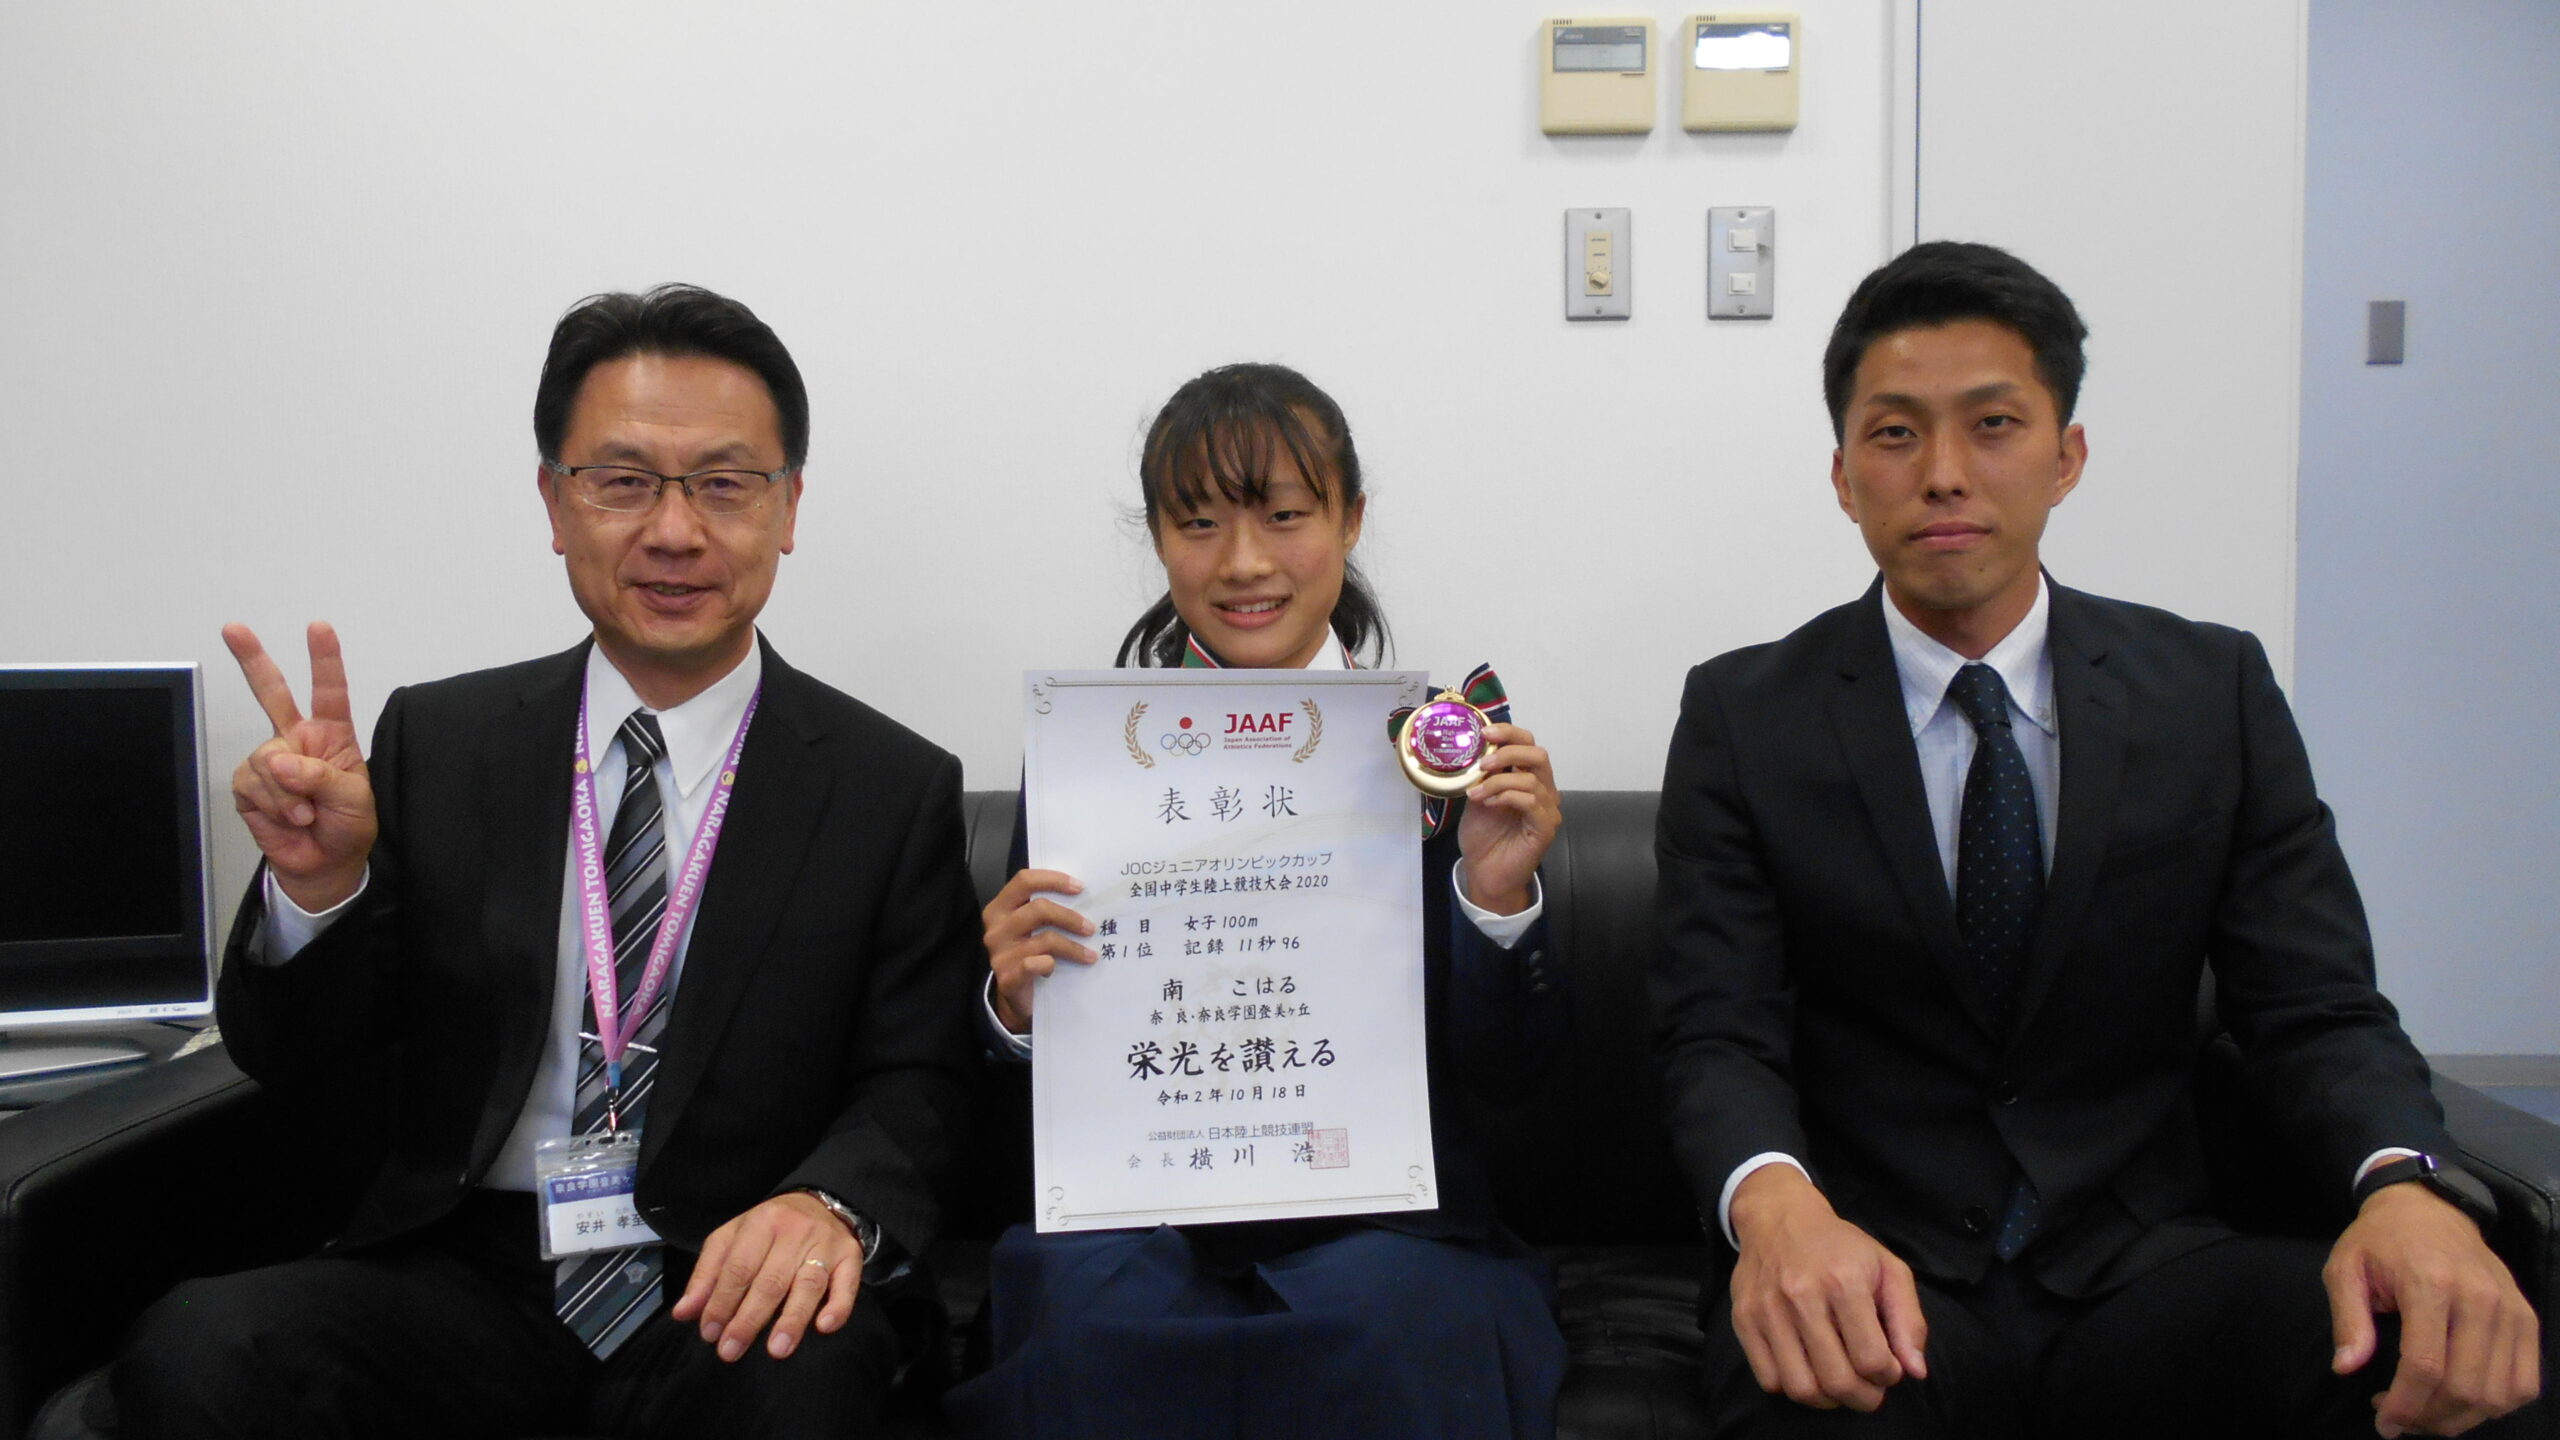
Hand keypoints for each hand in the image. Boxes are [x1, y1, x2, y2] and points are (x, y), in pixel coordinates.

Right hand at [223, 622, 375, 912]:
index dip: (324, 660)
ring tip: (308, 813)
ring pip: (266, 759)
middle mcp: (297, 740)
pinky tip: (290, 818)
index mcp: (331, 735)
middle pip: (271, 693)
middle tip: (233, 628)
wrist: (325, 863)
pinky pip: (253, 785)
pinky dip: (274, 804)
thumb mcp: (353, 799)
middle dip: (251, 659)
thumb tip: (278, 761)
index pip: (329, 692)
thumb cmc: (347, 825)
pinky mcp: (247, 784)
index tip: (319, 627)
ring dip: (289, 793)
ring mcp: (270, 760)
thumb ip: (320, 776)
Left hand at [670, 1192, 865, 1362]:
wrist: (821, 1201)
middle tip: (731, 1351)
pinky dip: (838, 1306)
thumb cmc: (770, 1228)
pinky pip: (847, 1284)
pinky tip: (824, 1327)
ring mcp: (826, 1243)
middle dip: (748, 1319)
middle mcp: (795, 1231)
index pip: (738, 1268)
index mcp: (761, 1222)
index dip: (722, 1302)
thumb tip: (683, 1313)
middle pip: (770, 1280)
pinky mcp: (851, 1256)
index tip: (710, 1334)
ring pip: (808, 1284)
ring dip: (792, 1319)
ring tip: (777, 1350)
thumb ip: (708, 1274)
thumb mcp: (732, 1238)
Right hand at [983, 868, 1093, 1032]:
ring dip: (1073, 947)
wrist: (1014, 996)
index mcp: (999, 908)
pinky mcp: (1007, 978)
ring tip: (1091, 954)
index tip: (1080, 887)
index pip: (1024, 881)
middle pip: (1038, 908)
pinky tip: (1057, 968)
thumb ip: (1045, 911)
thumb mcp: (1029, 929)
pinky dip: (1050, 964)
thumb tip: (1084, 897)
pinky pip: (1034, 964)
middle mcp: (996, 928)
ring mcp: (999, 954)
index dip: (1054, 880)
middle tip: (1091, 927)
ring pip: (1044, 939)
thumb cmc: (1028, 955)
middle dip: (1070, 917)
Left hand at [1456, 722, 1559, 914]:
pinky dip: (1506, 797)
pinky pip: (1531, 801)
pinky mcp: (1544, 828)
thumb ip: (1483, 775)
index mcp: (1529, 778)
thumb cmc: (1483, 836)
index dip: (1509, 733)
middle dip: (1508, 752)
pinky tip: (1488, 804)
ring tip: (1475, 794)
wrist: (1485, 873)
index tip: (1484, 732)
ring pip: (1531, 779)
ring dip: (1497, 782)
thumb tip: (1475, 748)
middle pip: (1538, 755)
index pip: (1529, 744)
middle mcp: (1544, 790)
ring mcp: (1547, 810)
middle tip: (1482, 763)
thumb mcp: (1478, 797)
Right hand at [1727, 1164, 1929, 1411]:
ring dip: (1828, 1400)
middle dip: (1863, 1398)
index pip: (1872, 1360)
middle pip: (1837, 1381)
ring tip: (1838, 1385)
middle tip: (1868, 1390)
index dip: (1888, 1376)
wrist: (1779, 1217)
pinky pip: (1769, 1380)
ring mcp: (1768, 1309)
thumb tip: (1915, 1371)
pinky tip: (1808, 1370)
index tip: (1888, 1368)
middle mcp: (1802, 1295)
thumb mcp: (1888, 1269)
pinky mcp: (1744, 1319)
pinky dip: (1793, 1387)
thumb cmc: (1841, 1247)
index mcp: (1844, 1281)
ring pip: (1801, 1388)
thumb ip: (1909, 1321)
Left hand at [2328, 1180, 2538, 1435]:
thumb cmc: (2380, 1240)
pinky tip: (2463, 1402)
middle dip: (2430, 1417)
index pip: (2425, 1365)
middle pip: (2466, 1386)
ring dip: (2462, 1419)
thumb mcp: (2345, 1268)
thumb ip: (2347, 1319)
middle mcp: (2480, 1298)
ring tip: (2427, 1413)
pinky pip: (2525, 1382)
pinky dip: (2497, 1405)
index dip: (2406, 1405)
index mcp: (2430, 1283)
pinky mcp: (2526, 1318)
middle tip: (2401, 1419)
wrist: (2428, 1207)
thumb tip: (2346, 1367)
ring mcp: (2510, 1310)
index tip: (2385, 1422)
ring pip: (2499, 1393)